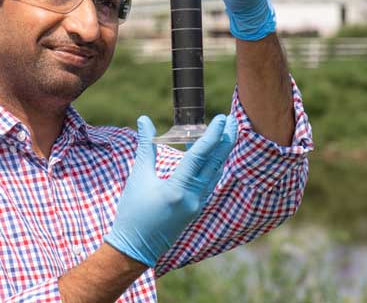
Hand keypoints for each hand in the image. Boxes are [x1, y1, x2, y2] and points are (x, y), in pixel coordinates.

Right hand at [103, 114, 237, 266]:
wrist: (135, 247)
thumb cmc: (133, 211)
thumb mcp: (138, 177)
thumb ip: (145, 146)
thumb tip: (144, 119)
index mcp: (177, 189)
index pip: (200, 156)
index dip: (212, 135)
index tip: (221, 119)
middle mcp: (193, 198)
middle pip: (215, 164)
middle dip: (225, 141)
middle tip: (233, 121)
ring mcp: (197, 205)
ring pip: (215, 174)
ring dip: (222, 153)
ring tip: (226, 134)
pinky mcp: (196, 210)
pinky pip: (209, 183)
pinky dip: (212, 167)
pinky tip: (211, 156)